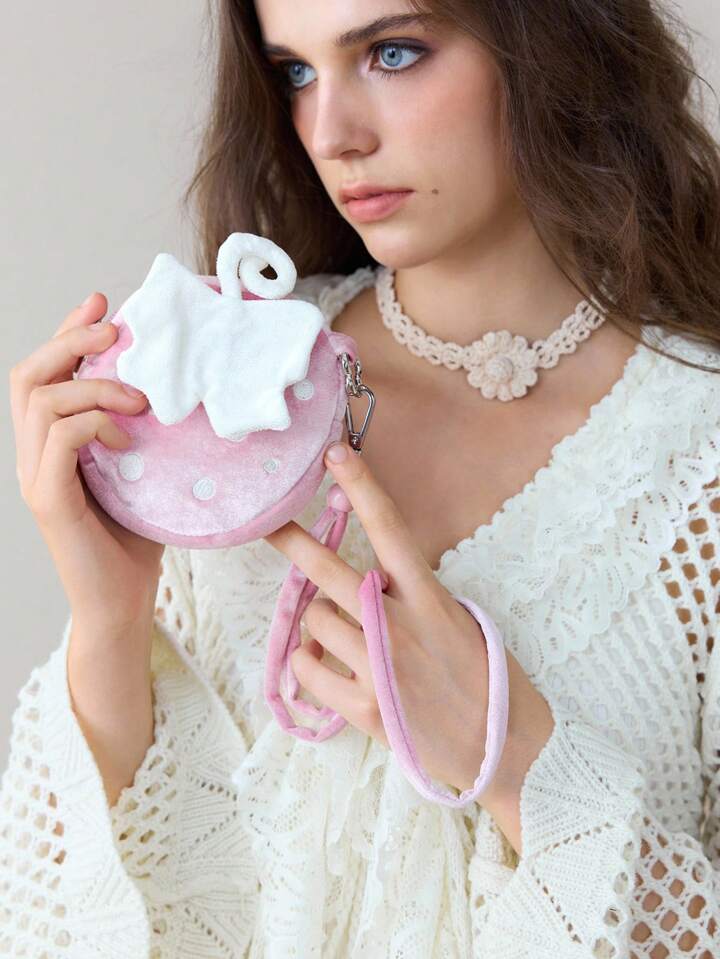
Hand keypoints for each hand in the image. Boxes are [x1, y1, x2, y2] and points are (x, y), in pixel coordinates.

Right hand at [9, 292, 163, 632]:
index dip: (69, 330)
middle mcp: (34, 455)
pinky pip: (58, 439)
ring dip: (93, 384)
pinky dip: (94, 424)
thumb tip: (178, 389)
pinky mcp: (48, 500)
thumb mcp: (143, 471)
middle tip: (116, 326)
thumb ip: (142, 433)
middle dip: (71, 338)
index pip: (46, 374)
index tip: (104, 300)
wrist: (124, 603)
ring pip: (40, 399)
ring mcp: (36, 477)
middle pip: (28, 374)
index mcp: (52, 444)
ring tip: (139, 399)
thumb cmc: (136, 539)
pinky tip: (127, 436)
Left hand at [264, 440, 554, 831]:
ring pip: (314, 620)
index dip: (362, 486)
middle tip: (267, 521)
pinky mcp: (363, 708)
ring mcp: (379, 667)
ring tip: (342, 636)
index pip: (390, 528)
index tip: (334, 454)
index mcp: (429, 596)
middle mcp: (400, 625)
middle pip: (329, 572)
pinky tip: (329, 664)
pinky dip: (309, 662)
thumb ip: (409, 594)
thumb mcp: (456, 617)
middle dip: (292, 541)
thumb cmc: (482, 673)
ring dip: (319, 623)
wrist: (502, 746)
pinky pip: (307, 668)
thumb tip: (360, 581)